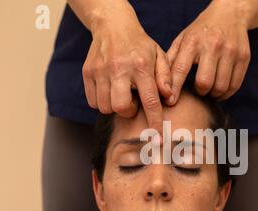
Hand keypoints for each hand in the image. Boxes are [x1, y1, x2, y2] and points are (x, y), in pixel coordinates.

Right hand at [82, 4, 171, 134]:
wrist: (112, 25)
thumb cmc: (140, 45)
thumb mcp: (159, 56)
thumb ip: (166, 78)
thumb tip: (169, 99)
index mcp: (141, 66)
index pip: (150, 101)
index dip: (155, 122)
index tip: (158, 138)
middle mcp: (119, 69)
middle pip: (120, 107)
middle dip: (127, 112)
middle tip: (132, 102)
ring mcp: (100, 71)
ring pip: (104, 107)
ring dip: (114, 107)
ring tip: (121, 94)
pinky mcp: (87, 73)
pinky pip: (92, 101)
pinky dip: (101, 102)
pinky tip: (110, 90)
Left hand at [166, 0, 250, 103]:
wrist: (230, 14)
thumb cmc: (201, 31)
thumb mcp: (183, 39)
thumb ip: (172, 60)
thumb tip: (161, 84)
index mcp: (193, 41)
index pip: (181, 69)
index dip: (175, 88)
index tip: (171, 101)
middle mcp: (212, 45)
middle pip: (204, 82)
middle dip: (200, 92)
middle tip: (198, 91)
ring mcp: (230, 51)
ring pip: (221, 87)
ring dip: (214, 95)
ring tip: (209, 92)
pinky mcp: (244, 57)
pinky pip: (235, 85)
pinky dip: (226, 93)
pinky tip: (220, 91)